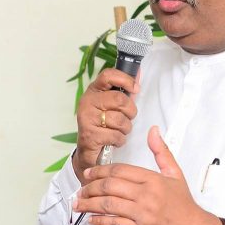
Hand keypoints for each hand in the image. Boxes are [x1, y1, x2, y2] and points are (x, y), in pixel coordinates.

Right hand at [71, 67, 139, 183]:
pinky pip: (115, 135)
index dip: (125, 80)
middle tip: (128, 118)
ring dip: (125, 128)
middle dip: (130, 111)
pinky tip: (113, 140)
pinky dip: (119, 140)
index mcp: (93, 91)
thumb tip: (138, 73)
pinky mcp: (89, 135)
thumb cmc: (102, 125)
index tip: (136, 89)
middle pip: (119, 99)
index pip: (108, 75)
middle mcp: (87, 102)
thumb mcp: (112, 105)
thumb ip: (124, 90)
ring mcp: (87, 118)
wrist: (88, 150)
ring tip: (119, 130)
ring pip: (119, 119)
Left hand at [73, 126, 222, 224]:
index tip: (88, 174)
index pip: (119, 170)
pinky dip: (100, 222)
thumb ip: (161, 152)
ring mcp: (143, 214)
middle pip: (110, 186)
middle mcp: (147, 195)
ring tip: (79, 205)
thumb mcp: (175, 175)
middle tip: (80, 191)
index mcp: (153, 180)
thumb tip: (153, 131)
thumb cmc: (185, 207)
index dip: (99, 171)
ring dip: (89, 205)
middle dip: (90, 188)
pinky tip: (92, 220)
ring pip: (108, 205)